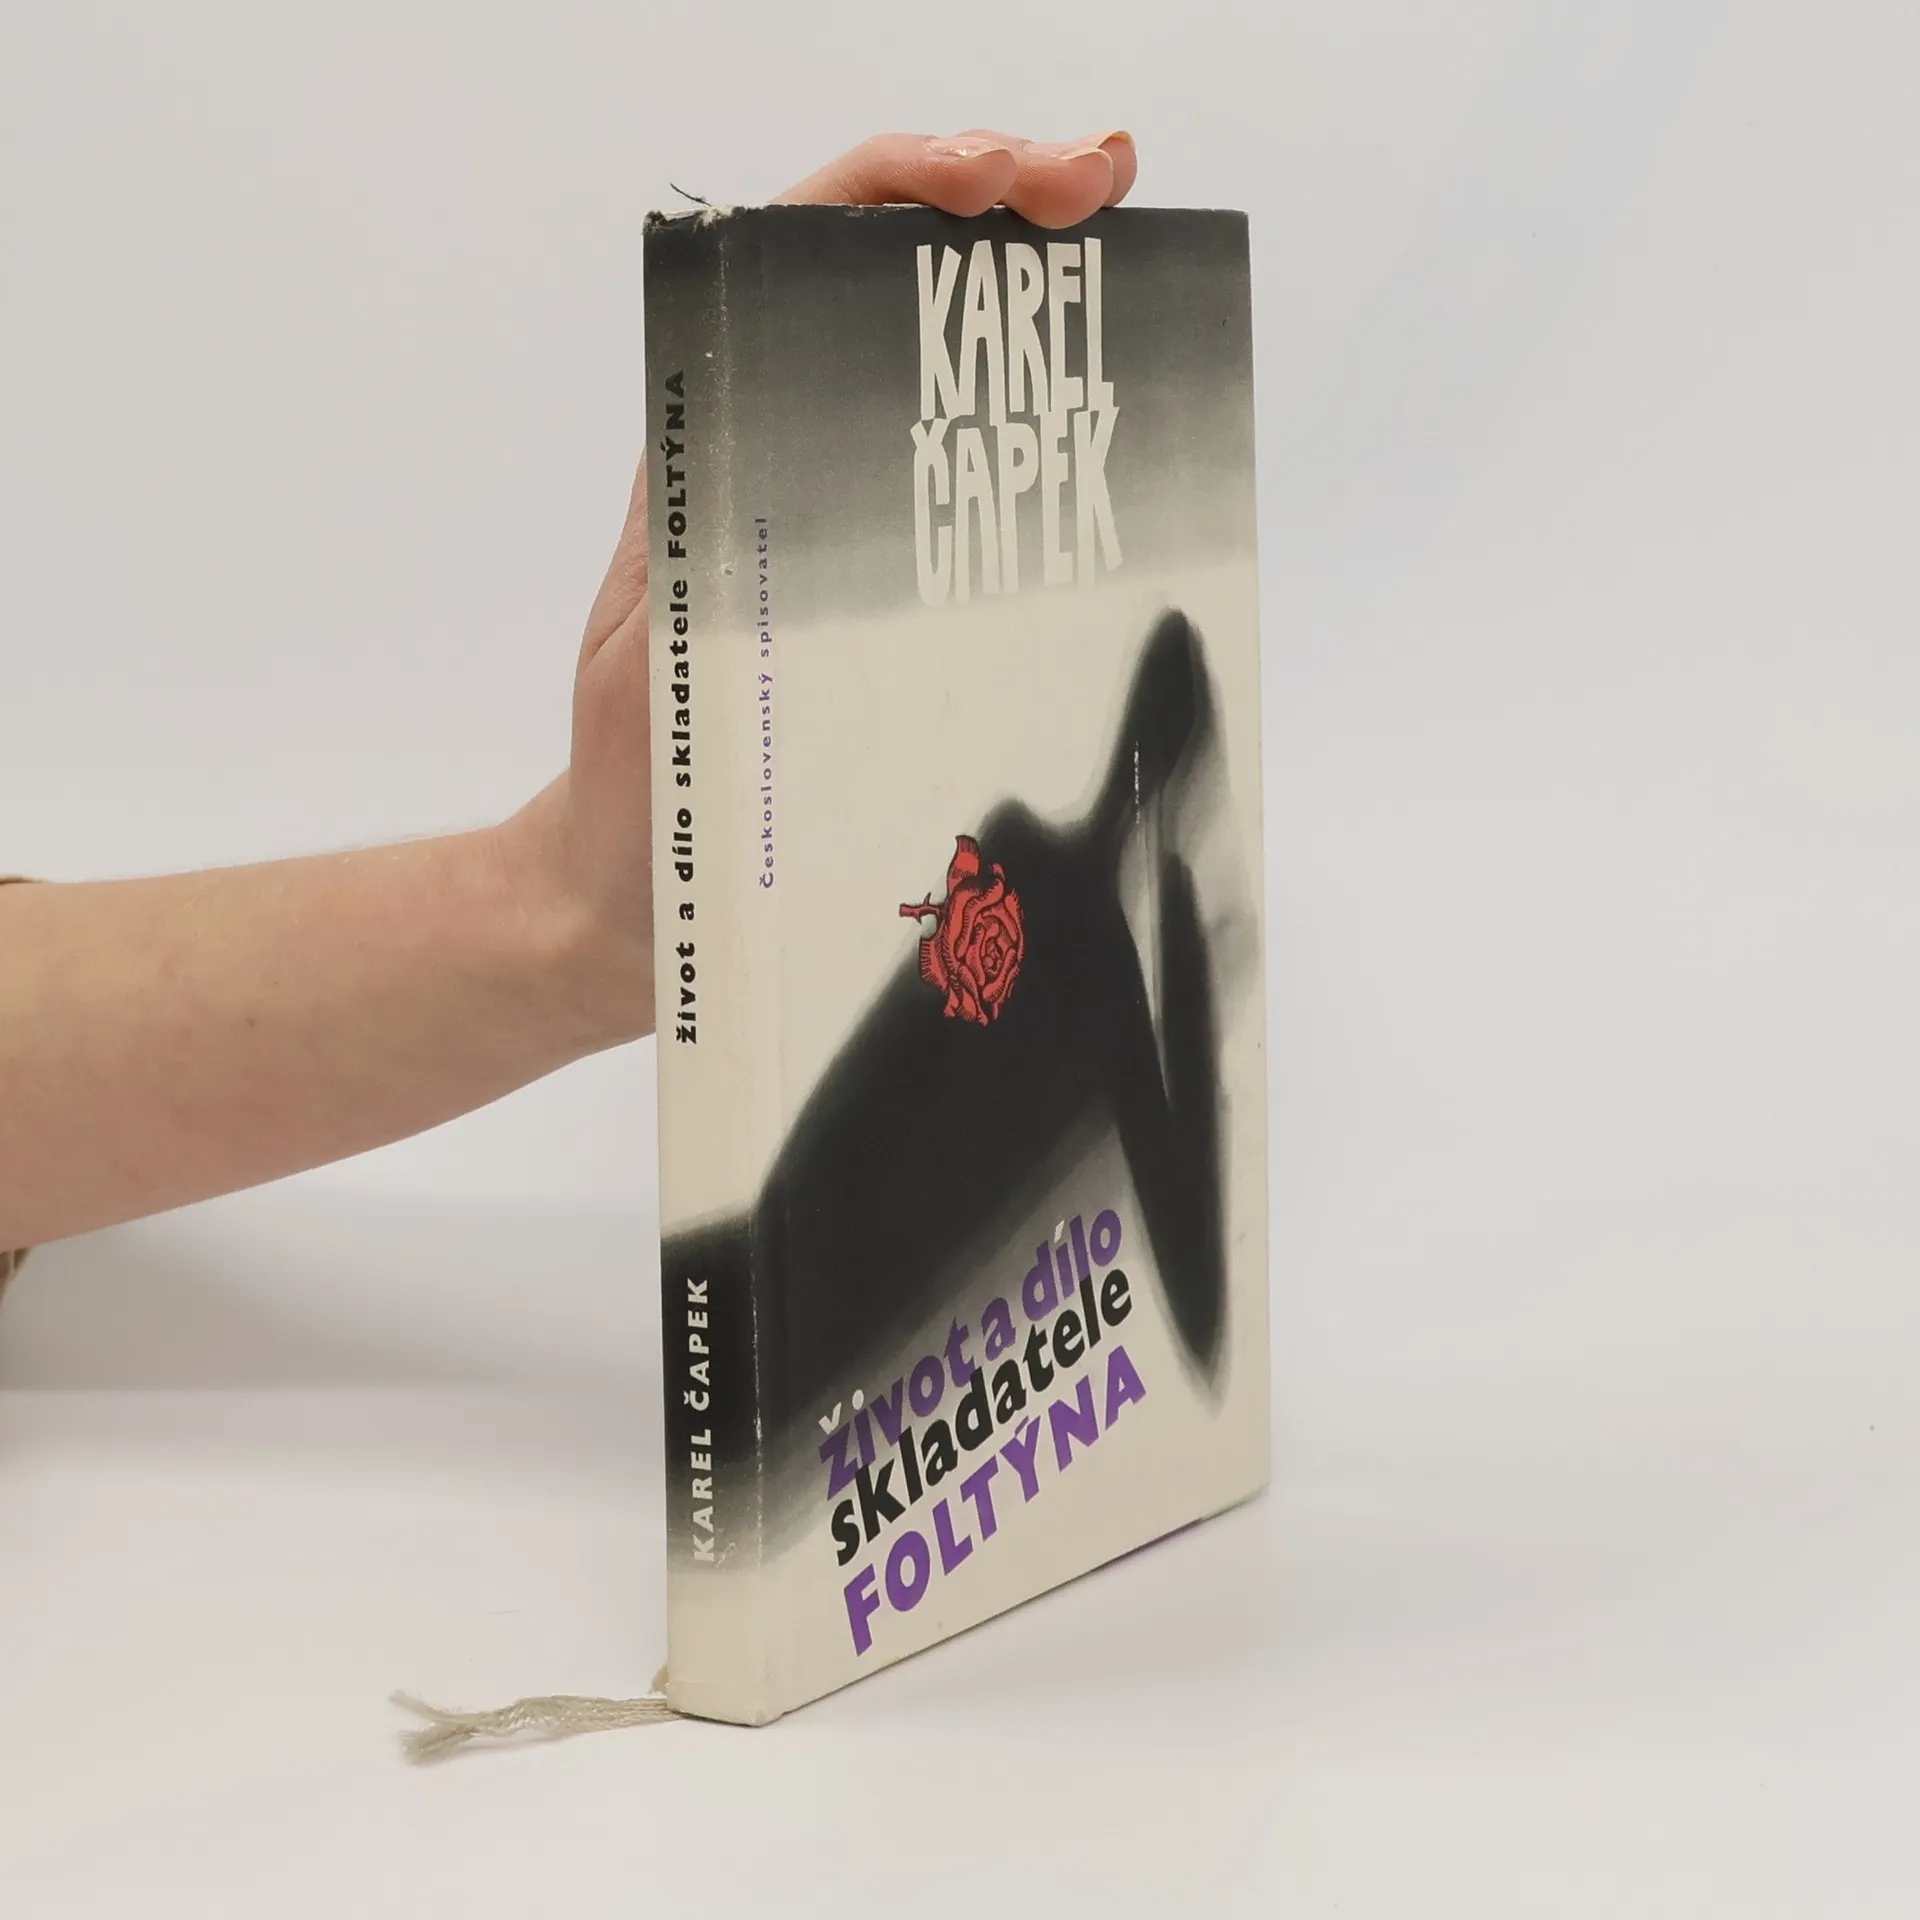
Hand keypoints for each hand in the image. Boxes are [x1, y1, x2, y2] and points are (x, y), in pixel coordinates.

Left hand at [495, 130, 1138, 1045]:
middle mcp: (771, 458)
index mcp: (710, 447)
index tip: (1003, 184)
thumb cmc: (637, 798)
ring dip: (1021, 287)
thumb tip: (779, 428)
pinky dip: (1027, 422)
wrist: (630, 904)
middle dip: (993, 196)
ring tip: (1112, 238)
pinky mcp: (871, 591)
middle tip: (1099, 182)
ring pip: (928, 358)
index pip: (796, 249)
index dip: (900, 187)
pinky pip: (957, 480)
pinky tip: (1094, 411)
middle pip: (881, 271)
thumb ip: (705, 551)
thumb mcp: (663, 656)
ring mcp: (828, 520)